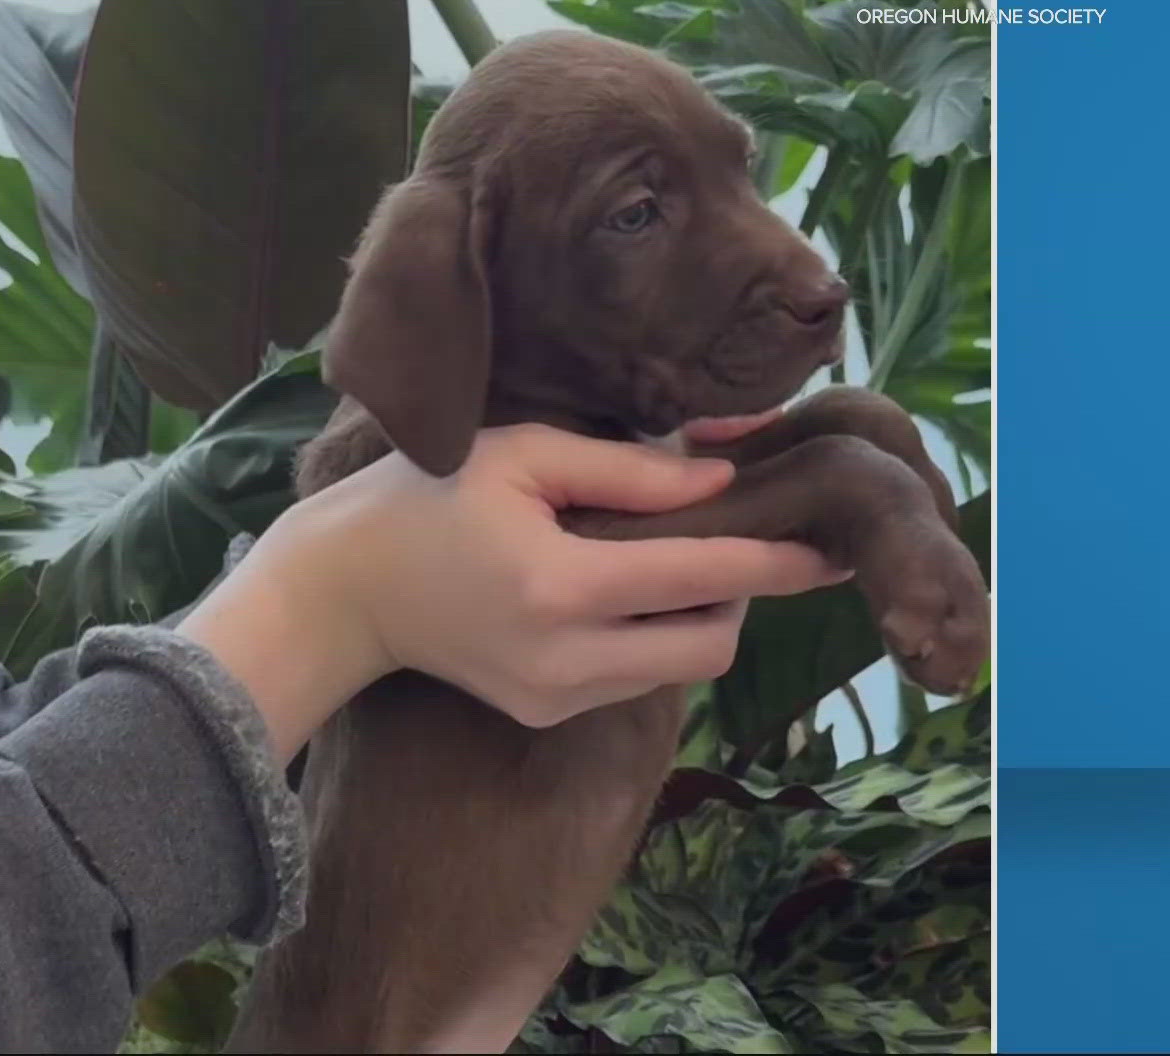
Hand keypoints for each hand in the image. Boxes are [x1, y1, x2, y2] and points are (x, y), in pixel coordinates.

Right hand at [179, 423, 844, 763]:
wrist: (342, 591)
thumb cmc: (424, 500)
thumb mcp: (521, 455)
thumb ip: (630, 471)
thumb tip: (722, 477)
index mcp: (562, 586)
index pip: (703, 577)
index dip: (775, 561)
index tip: (827, 546)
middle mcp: (567, 659)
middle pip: (710, 648)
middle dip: (737, 599)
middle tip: (721, 543)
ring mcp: (554, 699)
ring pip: (675, 671)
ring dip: (690, 620)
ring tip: (655, 562)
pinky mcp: (542, 714)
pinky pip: (631, 681)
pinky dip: (644, 639)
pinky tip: (604, 595)